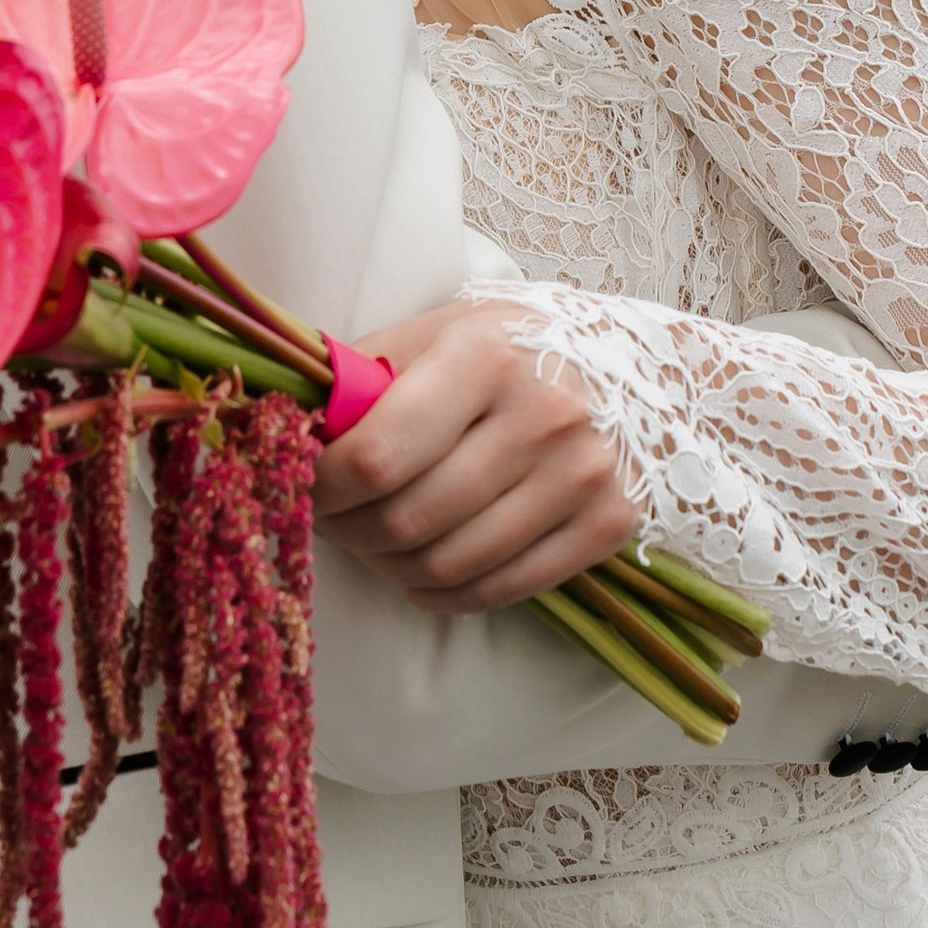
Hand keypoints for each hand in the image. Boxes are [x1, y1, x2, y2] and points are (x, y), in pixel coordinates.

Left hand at [312, 297, 641, 613]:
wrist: (639, 363)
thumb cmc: (513, 346)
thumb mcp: (438, 332)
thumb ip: (364, 378)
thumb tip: (287, 428)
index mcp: (485, 355)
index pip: (376, 456)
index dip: (321, 486)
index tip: (301, 485)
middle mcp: (543, 415)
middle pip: (406, 520)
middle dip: (347, 529)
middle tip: (331, 517)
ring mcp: (583, 475)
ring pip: (447, 565)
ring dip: (389, 566)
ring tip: (375, 540)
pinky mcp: (610, 524)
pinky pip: (500, 590)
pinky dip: (443, 595)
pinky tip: (422, 573)